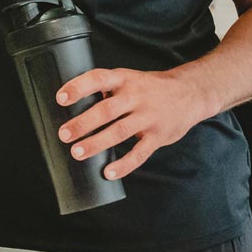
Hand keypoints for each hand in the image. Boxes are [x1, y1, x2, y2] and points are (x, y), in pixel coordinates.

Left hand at [52, 68, 216, 181]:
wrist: (191, 93)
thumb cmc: (151, 88)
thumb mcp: (131, 79)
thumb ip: (109, 90)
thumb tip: (75, 105)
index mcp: (125, 79)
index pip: (99, 79)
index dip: (79, 87)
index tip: (61, 98)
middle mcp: (137, 96)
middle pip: (107, 110)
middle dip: (83, 123)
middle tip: (64, 134)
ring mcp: (149, 116)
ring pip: (120, 131)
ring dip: (97, 143)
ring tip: (78, 152)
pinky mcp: (158, 135)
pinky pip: (140, 153)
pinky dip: (124, 164)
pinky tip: (108, 172)